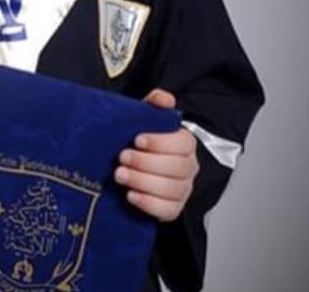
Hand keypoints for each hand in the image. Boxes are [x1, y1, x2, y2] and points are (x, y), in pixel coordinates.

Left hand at [114, 88, 198, 221]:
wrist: (133, 165)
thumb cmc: (140, 140)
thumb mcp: (145, 118)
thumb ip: (155, 105)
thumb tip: (164, 97)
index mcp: (185, 143)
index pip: (182, 143)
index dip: (160, 142)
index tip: (137, 139)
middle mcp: (188, 167)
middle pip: (175, 168)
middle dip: (145, 163)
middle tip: (122, 157)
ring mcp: (183, 189)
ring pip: (170, 190)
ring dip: (142, 182)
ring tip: (120, 175)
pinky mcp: (173, 208)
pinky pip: (167, 210)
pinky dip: (148, 204)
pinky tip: (131, 195)